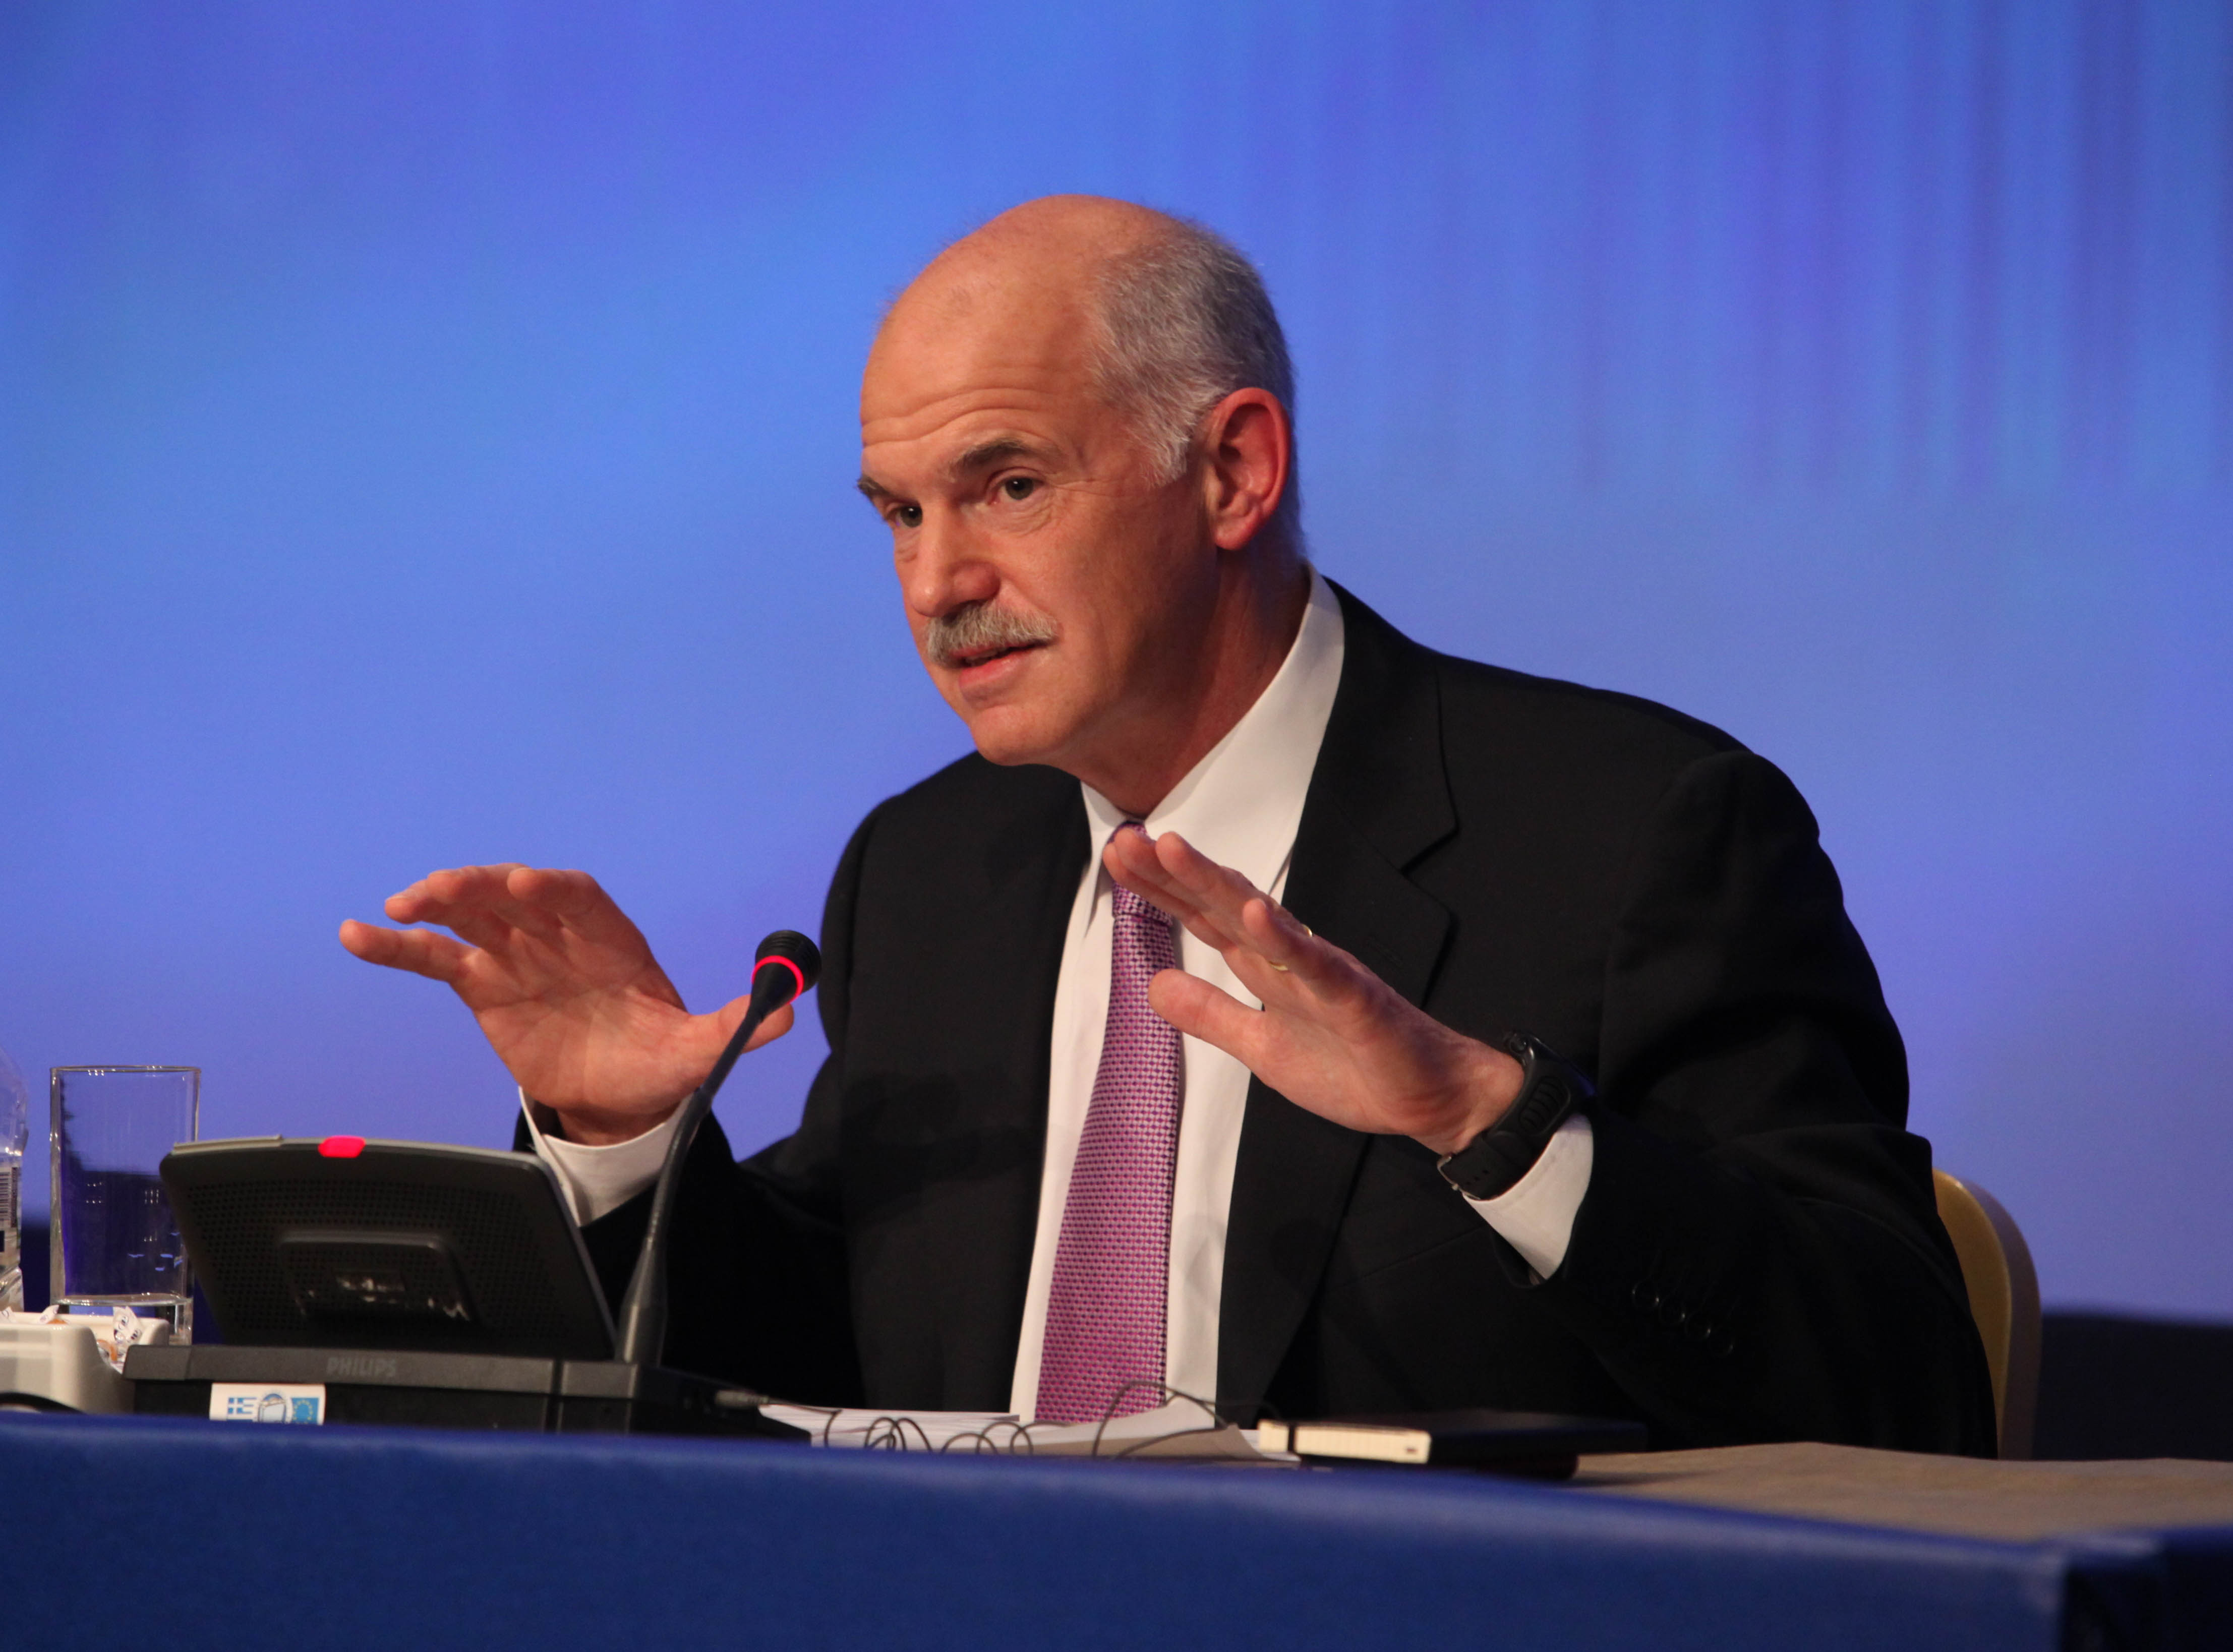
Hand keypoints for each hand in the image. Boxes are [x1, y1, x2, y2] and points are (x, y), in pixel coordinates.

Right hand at [337, 865, 791, 1144]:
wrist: (620, 1094)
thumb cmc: (659, 1060)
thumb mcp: (699, 1050)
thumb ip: (736, 1028)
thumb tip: (792, 1009)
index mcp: (611, 940)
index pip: (579, 898)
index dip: (552, 888)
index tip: (526, 883)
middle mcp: (558, 935)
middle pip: (514, 896)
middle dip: (482, 886)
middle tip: (447, 888)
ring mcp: (516, 954)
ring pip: (469, 915)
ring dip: (434, 905)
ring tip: (396, 908)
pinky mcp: (482, 983)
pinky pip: (434, 957)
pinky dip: (397, 947)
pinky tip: (355, 936)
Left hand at [1102, 830, 1520, 1156]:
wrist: (1429, 1097)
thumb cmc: (1355, 1067)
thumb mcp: (1260, 1048)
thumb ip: (1212, 1015)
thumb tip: (1155, 985)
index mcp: (1268, 968)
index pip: (1204, 920)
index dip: (1161, 890)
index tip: (1119, 857)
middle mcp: (1290, 957)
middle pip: (1222, 905)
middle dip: (1174, 873)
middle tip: (1128, 838)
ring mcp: (1322, 972)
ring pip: (1262, 918)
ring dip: (1217, 884)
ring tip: (1174, 850)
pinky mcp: (1355, 997)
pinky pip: (1317, 964)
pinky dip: (1286, 937)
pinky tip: (1257, 912)